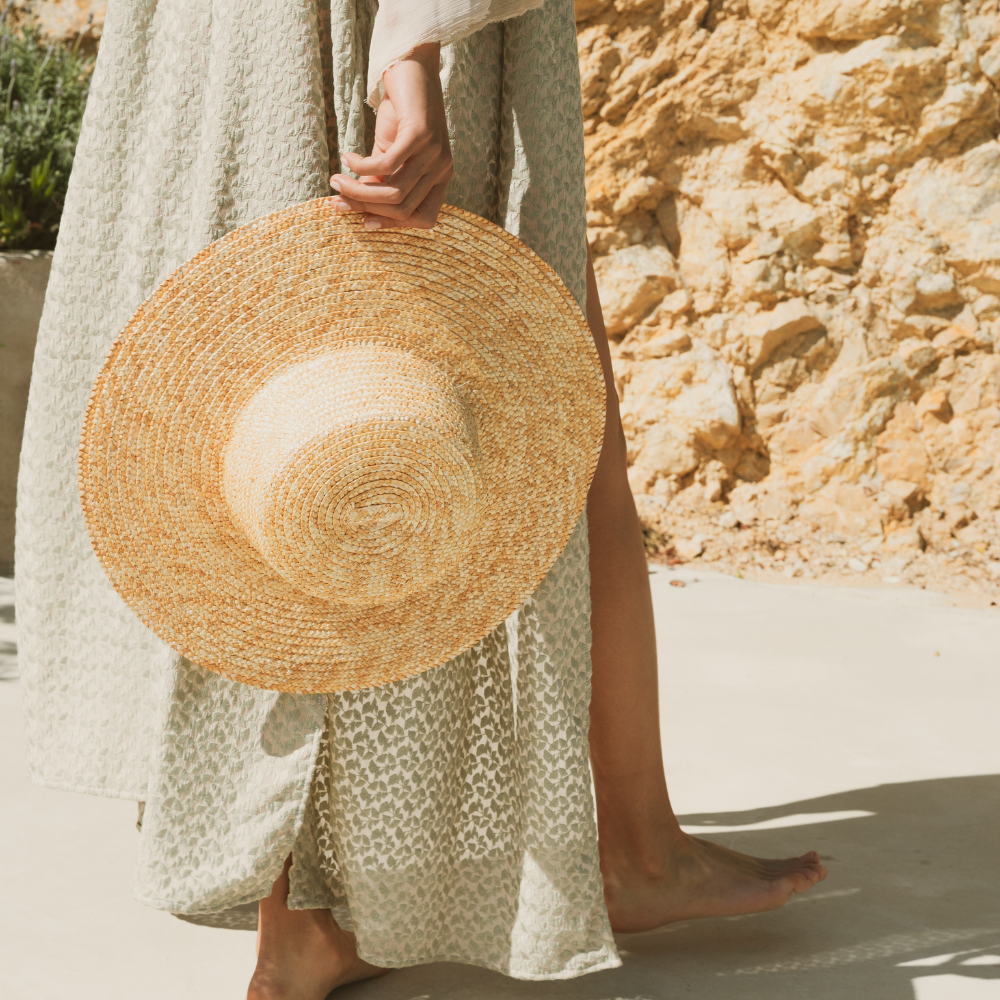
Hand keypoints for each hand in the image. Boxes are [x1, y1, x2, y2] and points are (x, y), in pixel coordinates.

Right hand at [330, 43, 453, 229]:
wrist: (412, 69)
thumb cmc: (400, 113)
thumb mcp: (390, 154)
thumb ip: (379, 181)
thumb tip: (354, 206)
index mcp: (440, 179)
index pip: (422, 219)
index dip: (393, 224)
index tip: (364, 221)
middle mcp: (442, 170)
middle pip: (403, 208)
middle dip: (366, 208)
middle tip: (338, 199)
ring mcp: (435, 153)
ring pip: (394, 193)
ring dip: (359, 192)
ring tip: (337, 182)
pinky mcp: (421, 135)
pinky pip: (387, 165)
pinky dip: (362, 167)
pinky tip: (348, 158)